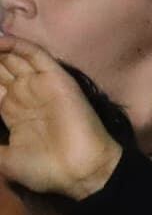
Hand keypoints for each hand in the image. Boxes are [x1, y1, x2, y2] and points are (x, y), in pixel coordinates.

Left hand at [0, 40, 119, 199]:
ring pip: (13, 58)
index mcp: (11, 111)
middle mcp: (24, 94)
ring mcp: (39, 85)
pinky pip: (35, 55)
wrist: (80, 173)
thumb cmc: (43, 169)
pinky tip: (0, 41)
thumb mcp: (2, 159)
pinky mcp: (56, 79)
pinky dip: (17, 45)